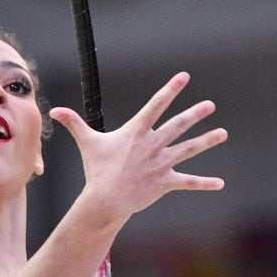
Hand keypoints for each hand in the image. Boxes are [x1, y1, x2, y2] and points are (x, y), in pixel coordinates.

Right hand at [50, 72, 226, 224]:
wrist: (107, 199)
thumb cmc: (97, 171)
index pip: (156, 105)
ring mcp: (162, 163)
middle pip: (178, 125)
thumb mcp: (88, 143)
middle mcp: (153, 144)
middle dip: (195, 113)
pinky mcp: (166, 182)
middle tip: (210, 105)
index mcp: (137, 131)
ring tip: (222, 133)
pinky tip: (220, 183)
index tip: (184, 77)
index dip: (171, 89)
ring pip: (189, 149)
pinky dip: (204, 183)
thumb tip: (54, 111)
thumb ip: (74, 123)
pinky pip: (188, 182)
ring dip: (207, 141)